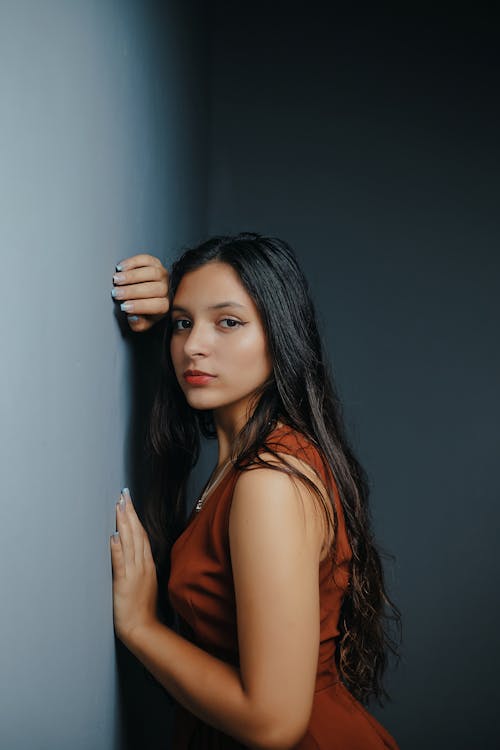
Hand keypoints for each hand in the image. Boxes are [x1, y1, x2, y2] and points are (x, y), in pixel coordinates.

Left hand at [110, 488, 158, 644]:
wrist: (144, 629)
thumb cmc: (143, 609)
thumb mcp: (144, 582)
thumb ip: (138, 564)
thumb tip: (126, 547)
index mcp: (147, 564)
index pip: (142, 535)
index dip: (135, 517)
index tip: (129, 502)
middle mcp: (142, 565)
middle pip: (137, 533)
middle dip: (129, 513)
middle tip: (123, 495)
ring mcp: (135, 573)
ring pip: (130, 542)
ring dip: (124, 523)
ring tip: (119, 506)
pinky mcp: (124, 583)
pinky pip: (121, 562)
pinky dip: (117, 548)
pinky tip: (113, 535)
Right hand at [112, 253, 168, 331]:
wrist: (153, 295)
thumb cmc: (146, 308)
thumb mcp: (142, 322)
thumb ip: (138, 324)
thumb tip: (133, 317)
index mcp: (165, 305)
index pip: (157, 305)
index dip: (140, 306)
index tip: (124, 306)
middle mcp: (166, 288)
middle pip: (153, 288)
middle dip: (132, 291)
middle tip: (117, 293)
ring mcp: (162, 274)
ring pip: (151, 272)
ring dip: (131, 276)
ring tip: (116, 279)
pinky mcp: (155, 263)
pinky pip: (146, 259)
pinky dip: (133, 262)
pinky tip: (121, 267)